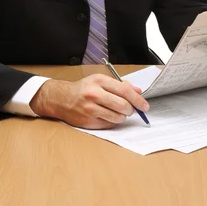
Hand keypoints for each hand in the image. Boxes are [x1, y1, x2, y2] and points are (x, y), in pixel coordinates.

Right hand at [30, 74, 149, 128]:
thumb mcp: (100, 81)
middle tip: (130, 109)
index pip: (125, 91)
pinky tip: (107, 115)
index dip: (138, 100)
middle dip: (131, 109)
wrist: (62, 99)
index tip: (145, 105)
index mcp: (99, 81)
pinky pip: (109, 124)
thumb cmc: (83, 89)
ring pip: (118, 117)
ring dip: (122, 116)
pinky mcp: (88, 121)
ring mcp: (90, 109)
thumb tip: (138, 92)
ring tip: (116, 111)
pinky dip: (113, 121)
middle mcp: (94, 94)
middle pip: (123, 105)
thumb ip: (120, 85)